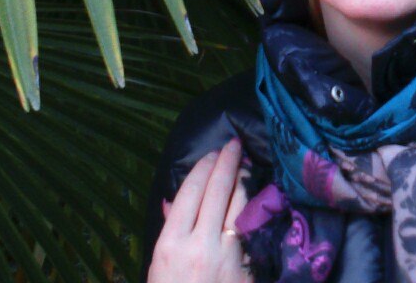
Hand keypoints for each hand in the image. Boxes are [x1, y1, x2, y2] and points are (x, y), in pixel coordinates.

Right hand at [148, 137, 252, 282]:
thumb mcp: (158, 267)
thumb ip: (168, 231)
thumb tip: (173, 202)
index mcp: (172, 244)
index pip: (191, 193)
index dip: (203, 168)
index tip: (212, 153)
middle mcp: (201, 246)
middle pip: (218, 192)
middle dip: (227, 163)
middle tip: (234, 145)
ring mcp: (229, 257)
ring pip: (240, 207)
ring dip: (244, 182)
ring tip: (246, 165)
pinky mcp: (248, 269)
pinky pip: (252, 232)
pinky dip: (253, 213)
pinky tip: (257, 199)